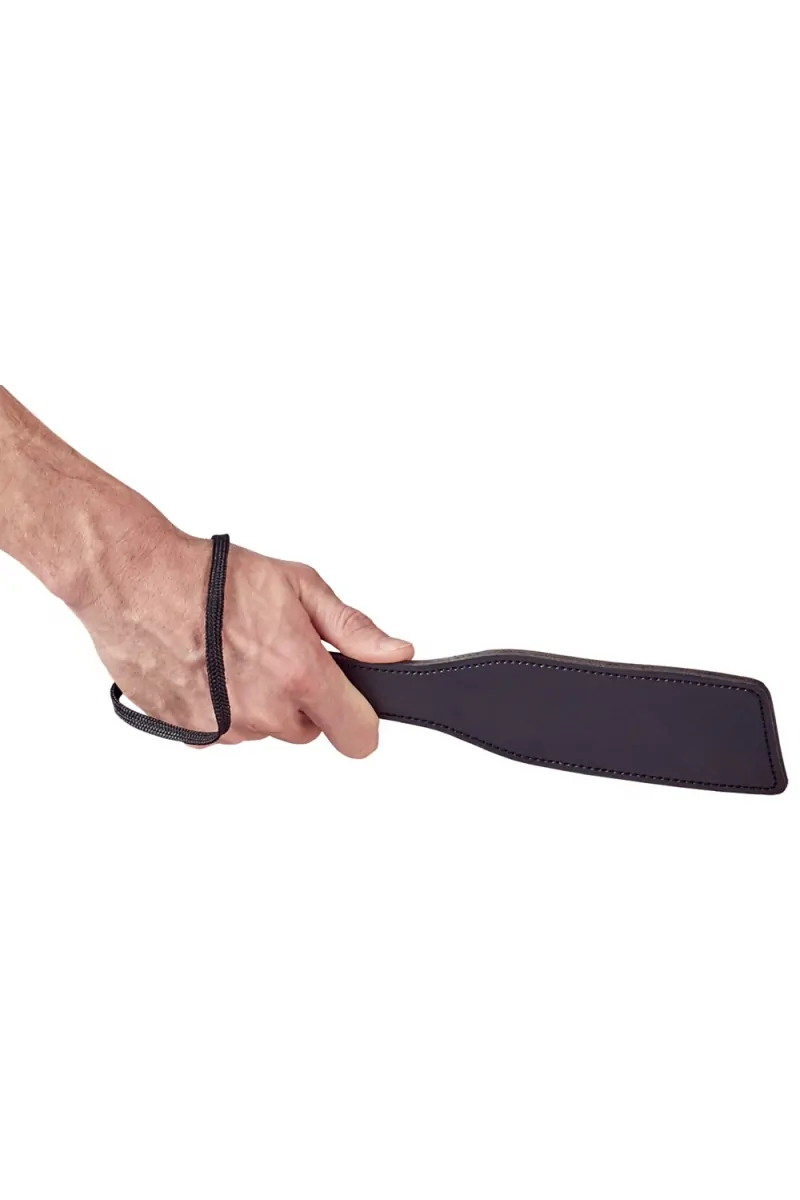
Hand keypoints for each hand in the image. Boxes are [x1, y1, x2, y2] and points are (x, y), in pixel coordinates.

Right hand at [71, 517, 413, 753]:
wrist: (137, 581)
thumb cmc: (211, 577)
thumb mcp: (298, 585)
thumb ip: (352, 629)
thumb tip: (396, 653)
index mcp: (300, 675)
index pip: (358, 737)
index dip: (359, 719)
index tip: (351, 703)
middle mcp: (264, 711)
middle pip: (307, 730)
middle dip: (301, 699)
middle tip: (275, 651)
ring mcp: (225, 728)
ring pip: (263, 730)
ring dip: (258, 702)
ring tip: (233, 652)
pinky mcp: (189, 733)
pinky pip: (222, 732)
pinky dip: (220, 708)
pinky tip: (207, 668)